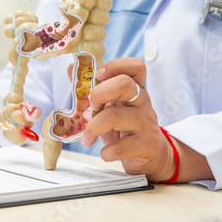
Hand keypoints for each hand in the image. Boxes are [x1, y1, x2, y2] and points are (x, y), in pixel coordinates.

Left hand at [80, 58, 176, 181]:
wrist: (151, 155)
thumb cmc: (125, 127)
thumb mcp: (110, 106)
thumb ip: (93, 89)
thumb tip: (70, 69)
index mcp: (134, 89)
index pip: (135, 66)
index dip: (115, 66)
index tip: (98, 75)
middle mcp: (142, 102)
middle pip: (124, 84)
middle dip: (99, 94)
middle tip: (92, 108)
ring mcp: (146, 123)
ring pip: (115, 116)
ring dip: (93, 128)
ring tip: (88, 138)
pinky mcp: (147, 145)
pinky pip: (120, 147)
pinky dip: (106, 152)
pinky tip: (105, 153)